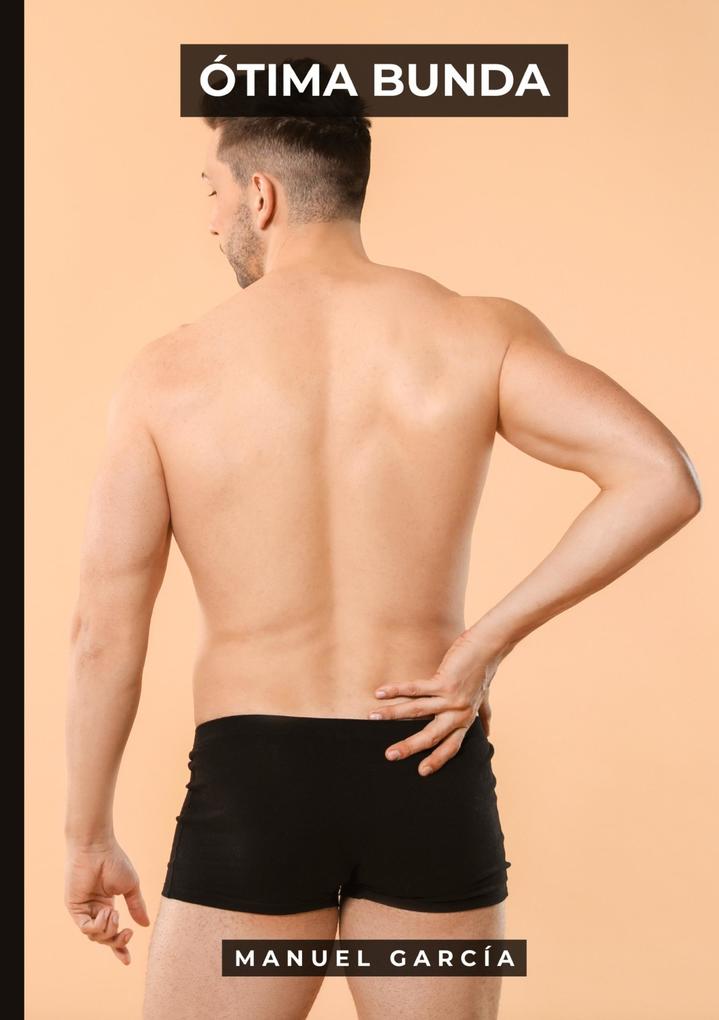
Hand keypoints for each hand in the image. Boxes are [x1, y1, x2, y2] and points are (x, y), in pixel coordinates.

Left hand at [64, 838, 150, 965]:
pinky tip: (107, 912)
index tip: (127, 961)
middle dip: (117, 942)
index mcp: (107, 906)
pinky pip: (86, 929)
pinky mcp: (75, 909)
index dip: (119, 948)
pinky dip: (99, 926)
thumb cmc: (115, 861)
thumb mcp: (131, 887)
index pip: (112, 933)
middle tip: (128, 934)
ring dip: (109, 930)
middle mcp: (95, 911)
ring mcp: (84, 910)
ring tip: (115, 913)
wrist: (98, 848)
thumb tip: (145, 925)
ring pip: (96, 937)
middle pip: (104, 939)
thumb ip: (136, 906)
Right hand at [368, 627, 506, 776]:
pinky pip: (415, 689)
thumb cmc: (482, 671)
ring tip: (373, 717)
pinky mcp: (444, 683)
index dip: (437, 760)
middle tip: (390, 755)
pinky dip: (396, 690)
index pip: (450, 746)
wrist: (489, 648)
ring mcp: (451, 699)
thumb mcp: (484, 698)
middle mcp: (458, 713)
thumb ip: (483, 715)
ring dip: (393, 715)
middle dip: (409, 746)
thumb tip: (489, 732)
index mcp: (465, 720)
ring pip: (418, 711)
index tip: (422, 772)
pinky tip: (379, 692)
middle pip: (431, 736)